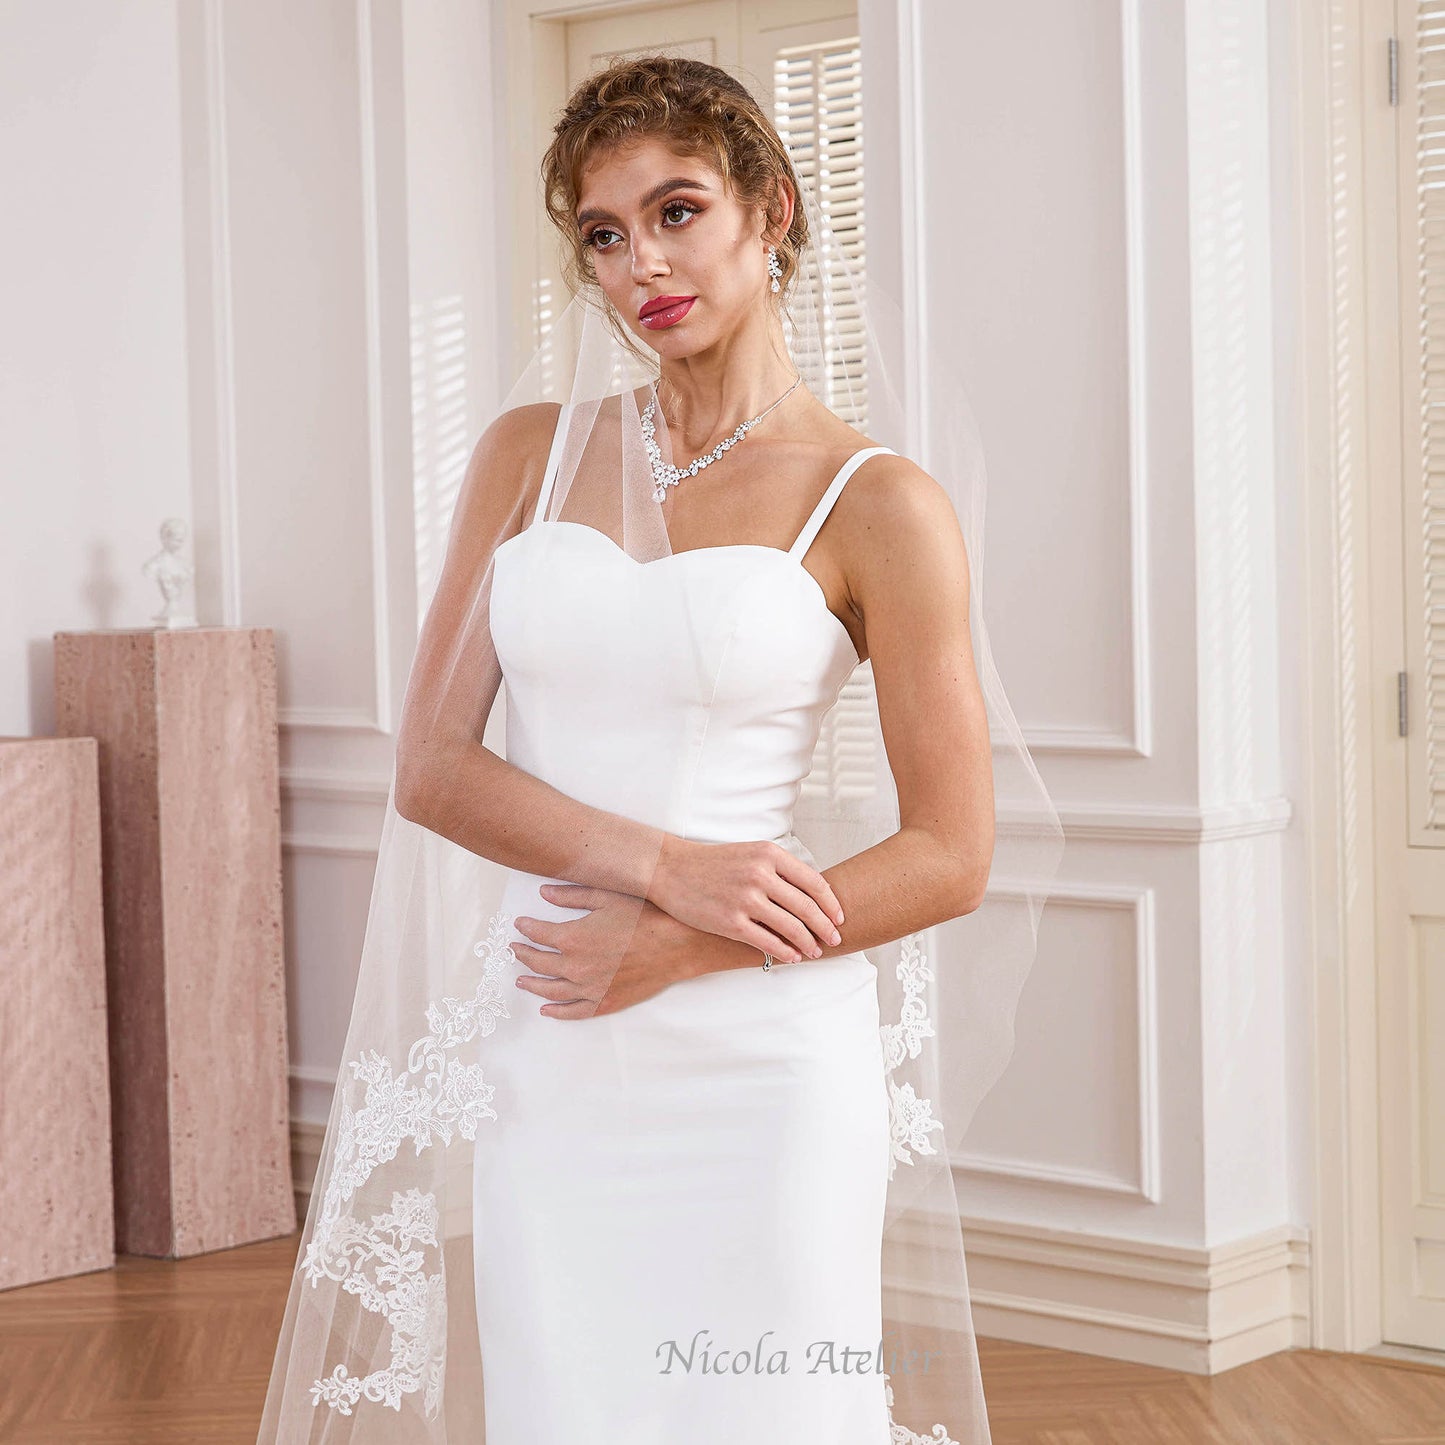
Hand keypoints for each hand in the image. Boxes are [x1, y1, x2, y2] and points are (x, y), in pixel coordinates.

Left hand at [511, 883, 698, 1019]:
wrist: (679, 944)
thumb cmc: (647, 915)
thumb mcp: (607, 896)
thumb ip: (572, 895)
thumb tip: (544, 893)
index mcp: (573, 939)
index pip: (539, 934)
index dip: (527, 928)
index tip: (520, 924)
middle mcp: (576, 967)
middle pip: (540, 963)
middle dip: (523, 955)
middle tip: (514, 949)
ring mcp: (590, 988)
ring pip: (551, 990)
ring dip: (533, 984)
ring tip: (521, 980)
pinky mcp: (606, 1002)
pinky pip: (575, 1012)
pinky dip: (557, 1012)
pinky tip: (547, 1010)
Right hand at [645, 836, 844, 962]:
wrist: (669, 869)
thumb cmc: (713, 863)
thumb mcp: (750, 853)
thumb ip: (780, 868)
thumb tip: (813, 892)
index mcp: (769, 854)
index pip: (814, 882)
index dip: (831, 903)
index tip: (839, 916)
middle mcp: (760, 875)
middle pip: (807, 907)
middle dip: (825, 927)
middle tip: (835, 939)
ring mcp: (745, 899)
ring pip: (791, 927)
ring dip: (808, 943)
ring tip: (815, 952)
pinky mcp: (730, 922)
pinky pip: (767, 942)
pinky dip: (784, 952)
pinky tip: (792, 957)